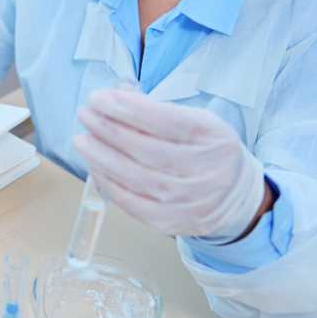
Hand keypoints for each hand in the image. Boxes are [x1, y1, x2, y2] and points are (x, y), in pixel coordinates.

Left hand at [73, 88, 266, 239]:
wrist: (234, 197)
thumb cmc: (207, 151)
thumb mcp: (196, 121)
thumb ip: (157, 110)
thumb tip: (115, 96)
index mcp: (210, 137)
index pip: (163, 120)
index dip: (126, 108)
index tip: (99, 98)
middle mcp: (201, 170)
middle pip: (143, 148)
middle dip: (107, 128)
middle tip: (85, 114)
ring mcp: (185, 200)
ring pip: (132, 176)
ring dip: (100, 155)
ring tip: (82, 139)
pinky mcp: (169, 221)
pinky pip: (129, 201)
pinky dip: (107, 182)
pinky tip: (94, 166)